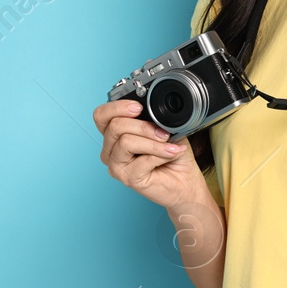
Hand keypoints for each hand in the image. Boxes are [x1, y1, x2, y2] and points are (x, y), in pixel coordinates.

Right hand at [93, 99, 207, 208]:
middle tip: (163, 133)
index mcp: (115, 135)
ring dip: (153, 142)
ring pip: (126, 142)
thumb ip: (154, 118)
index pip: (101, 116)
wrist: (185, 180)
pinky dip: (160, 154)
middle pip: (116, 126)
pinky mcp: (128, 178)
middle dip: (143, 126)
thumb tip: (154, 112)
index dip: (117, 108)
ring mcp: (117, 165)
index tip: (138, 107)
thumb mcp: (165, 128)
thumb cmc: (173, 154)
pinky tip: (171, 154)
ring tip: (171, 146)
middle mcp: (111, 150)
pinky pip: (142, 159)